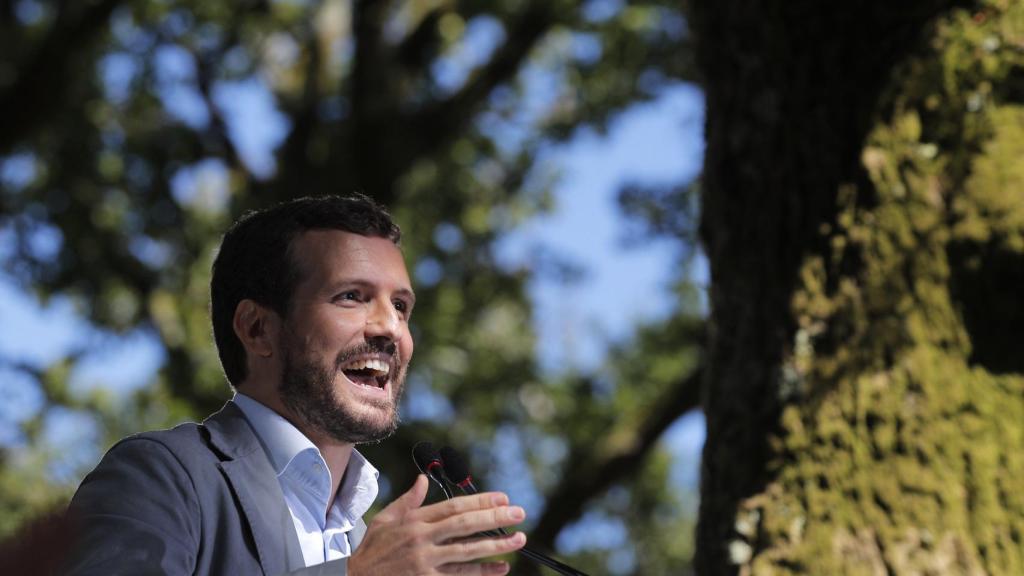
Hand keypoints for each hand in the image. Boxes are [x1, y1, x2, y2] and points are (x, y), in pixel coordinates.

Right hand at [347, 475, 527, 574]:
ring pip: (467, 551)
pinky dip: (482, 571)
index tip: (502, 498)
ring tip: (518, 539)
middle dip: (494, 518)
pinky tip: (501, 567)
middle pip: (464, 525)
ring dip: (495, 545)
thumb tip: (422, 480)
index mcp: (414, 520)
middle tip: (519, 513)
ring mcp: (424, 561)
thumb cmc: (372, 550)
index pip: (453, 506)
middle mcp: (421, 538)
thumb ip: (408, 501)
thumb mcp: (385, 520)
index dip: (479, 501)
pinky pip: (460, 575)